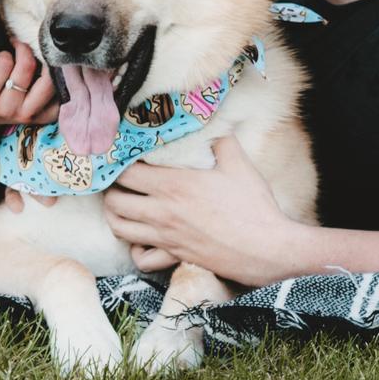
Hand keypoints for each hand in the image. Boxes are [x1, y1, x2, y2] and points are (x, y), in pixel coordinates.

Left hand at [0, 39, 58, 129]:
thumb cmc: (0, 97)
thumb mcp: (25, 98)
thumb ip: (41, 84)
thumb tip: (57, 53)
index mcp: (39, 115)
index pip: (63, 98)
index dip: (66, 76)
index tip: (60, 59)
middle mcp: (25, 114)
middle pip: (48, 82)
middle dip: (44, 56)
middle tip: (36, 45)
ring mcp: (4, 108)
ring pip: (25, 68)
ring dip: (22, 50)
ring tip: (17, 44)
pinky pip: (4, 63)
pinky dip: (5, 54)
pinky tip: (2, 57)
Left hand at [100, 136, 306, 284]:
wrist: (267, 249)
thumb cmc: (253, 205)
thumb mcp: (238, 164)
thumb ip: (221, 139)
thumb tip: (213, 120)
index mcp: (173, 186)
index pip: (126, 173)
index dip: (119, 163)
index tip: (123, 156)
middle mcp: (162, 212)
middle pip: (115, 201)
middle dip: (112, 189)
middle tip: (119, 180)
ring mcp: (166, 238)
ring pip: (120, 229)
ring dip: (116, 215)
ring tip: (123, 205)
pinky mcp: (175, 257)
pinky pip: (141, 259)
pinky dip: (136, 249)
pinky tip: (143, 238)